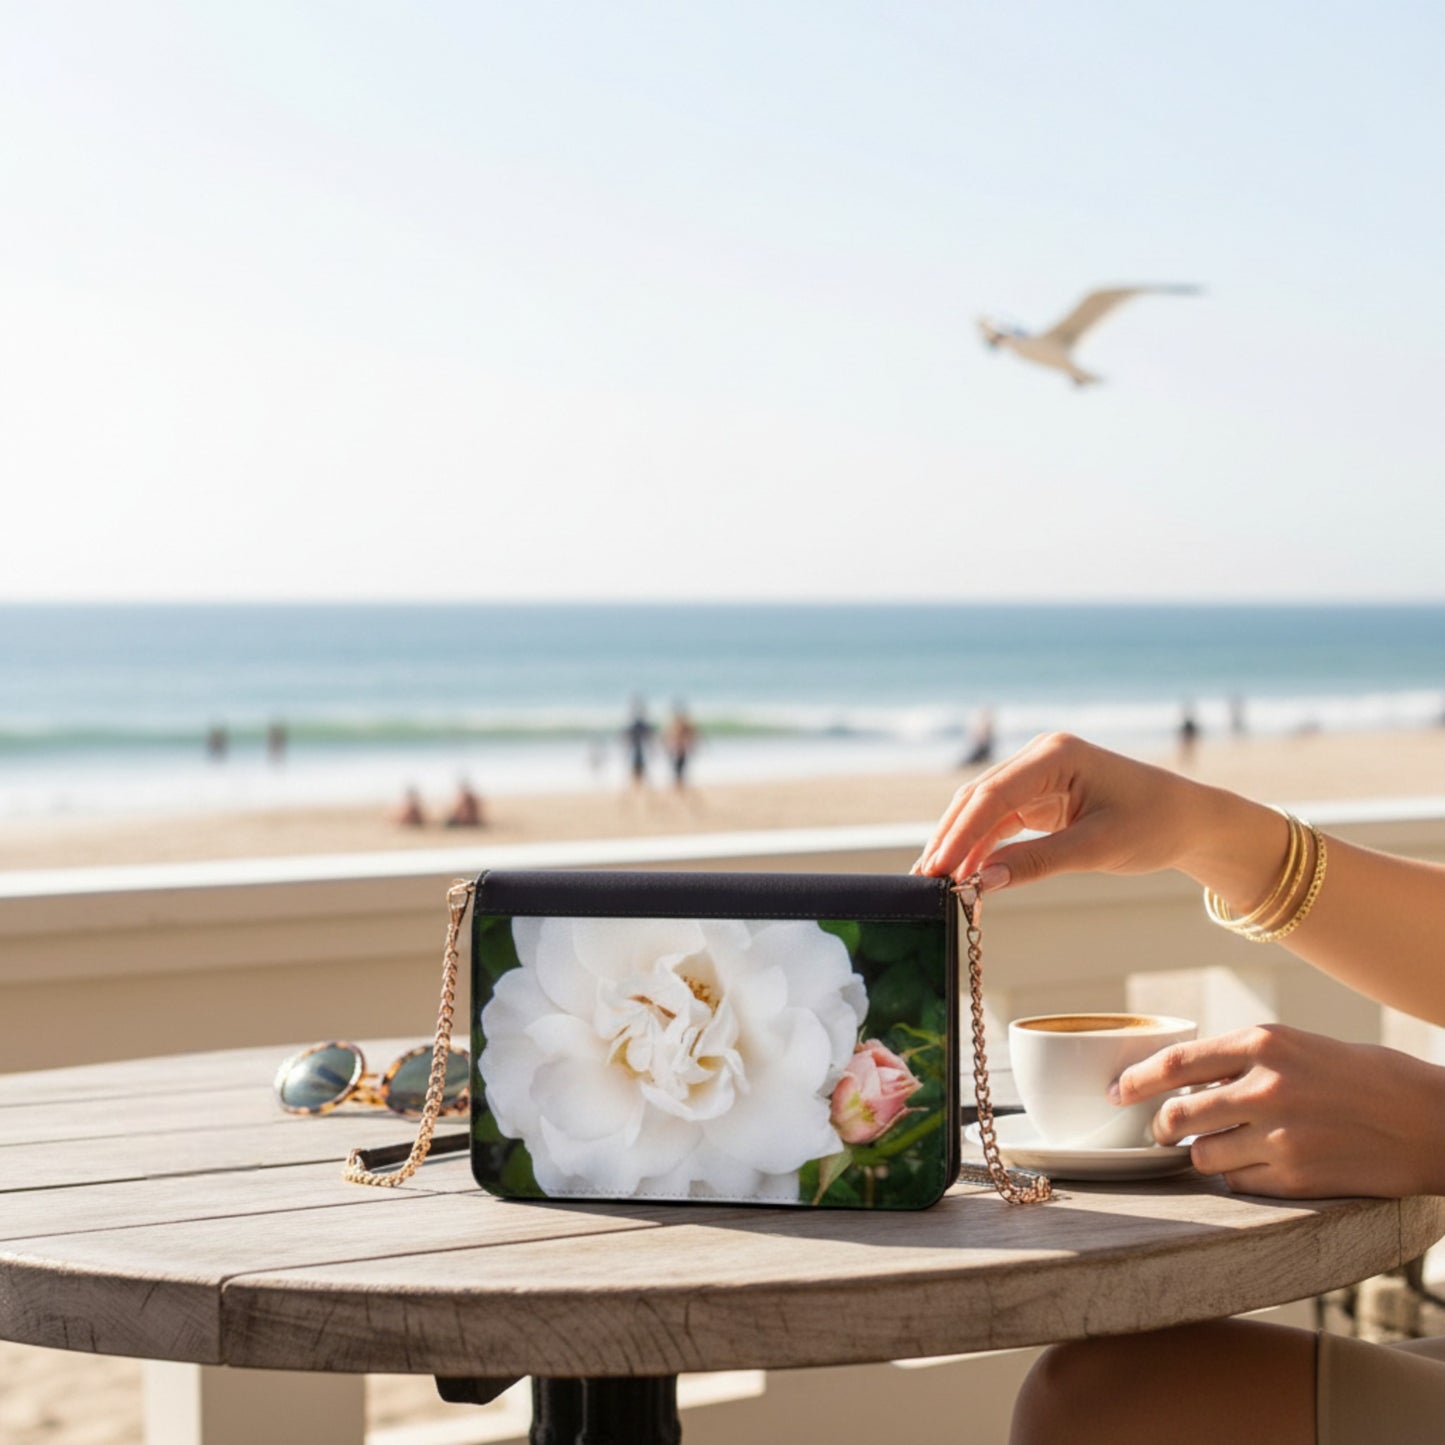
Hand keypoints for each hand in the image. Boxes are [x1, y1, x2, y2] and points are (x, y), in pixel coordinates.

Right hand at [913, 733, 1208, 888]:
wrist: (1191, 820)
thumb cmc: (1155, 825)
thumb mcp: (1097, 848)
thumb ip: (1036, 863)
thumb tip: (981, 882)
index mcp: (1056, 755)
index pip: (992, 794)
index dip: (960, 833)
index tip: (938, 869)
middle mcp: (1041, 757)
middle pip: (978, 798)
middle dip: (951, 839)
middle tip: (925, 881)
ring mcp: (1038, 775)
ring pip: (983, 810)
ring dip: (961, 844)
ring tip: (938, 882)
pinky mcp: (1040, 795)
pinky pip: (1000, 820)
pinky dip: (982, 846)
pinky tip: (965, 872)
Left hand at [1117, 1024, 1444, 1198]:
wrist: (1432, 1121)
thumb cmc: (1366, 1076)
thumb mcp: (1300, 1047)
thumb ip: (1245, 1059)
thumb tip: (1187, 1077)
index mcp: (1264, 1042)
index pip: (1175, 1062)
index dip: (1136, 1080)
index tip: (1116, 1092)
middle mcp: (1264, 1086)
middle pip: (1177, 1116)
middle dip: (1159, 1128)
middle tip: (1158, 1131)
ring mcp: (1279, 1135)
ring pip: (1201, 1156)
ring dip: (1201, 1155)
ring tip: (1220, 1147)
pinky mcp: (1295, 1178)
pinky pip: (1236, 1183)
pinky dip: (1236, 1177)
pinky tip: (1256, 1166)